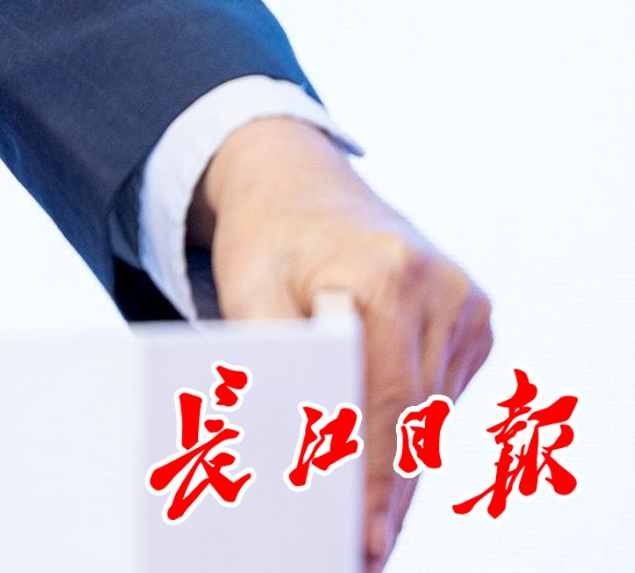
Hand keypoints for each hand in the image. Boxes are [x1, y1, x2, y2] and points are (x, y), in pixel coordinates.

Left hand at [195, 117, 493, 569]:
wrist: (295, 184)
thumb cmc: (265, 241)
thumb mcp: (246, 287)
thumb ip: (269, 356)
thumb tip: (283, 437)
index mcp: (386, 275)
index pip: (386, 404)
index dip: (375, 480)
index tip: (365, 538)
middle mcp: (438, 287)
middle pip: (415, 418)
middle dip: (388, 491)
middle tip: (361, 549)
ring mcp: (464, 300)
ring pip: (433, 413)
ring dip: (402, 466)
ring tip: (366, 522)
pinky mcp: (475, 315)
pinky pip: (441, 391)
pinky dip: (411, 427)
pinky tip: (382, 459)